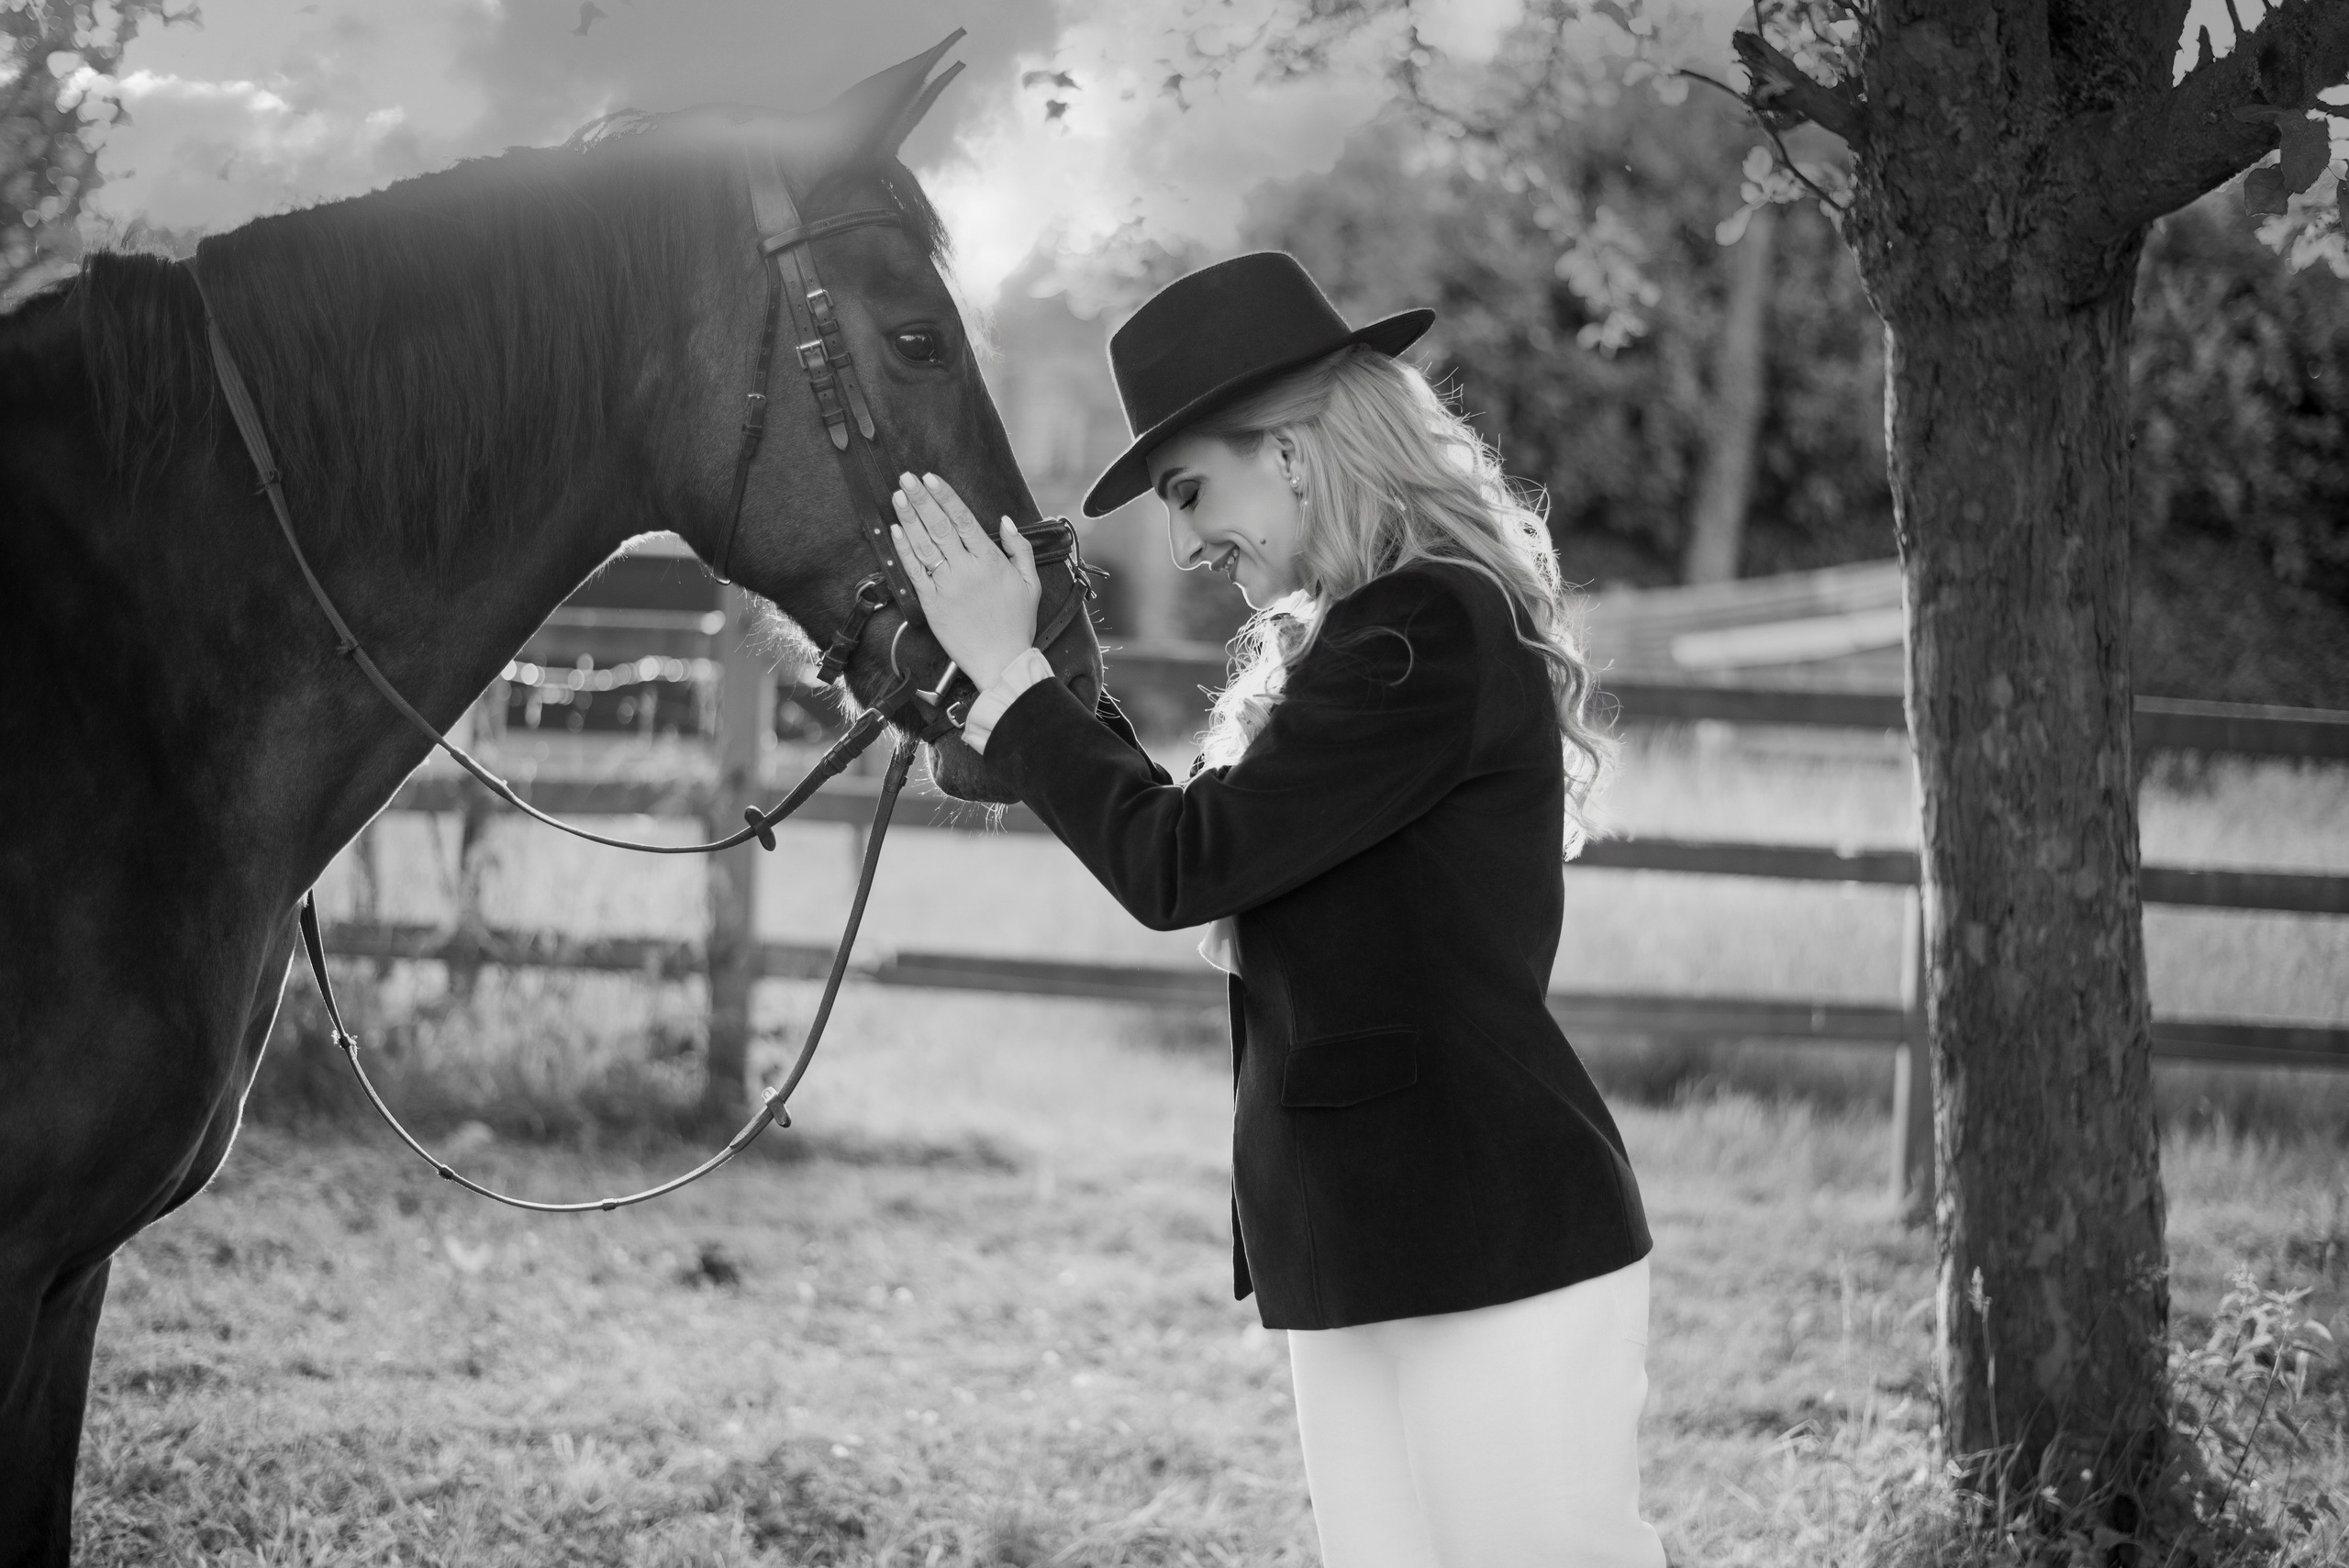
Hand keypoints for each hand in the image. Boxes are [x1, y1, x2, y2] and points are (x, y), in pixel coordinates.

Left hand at [889, 472, 1040, 689]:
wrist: (1001, 661)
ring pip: (924, 545)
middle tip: (907, 478)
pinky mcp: (932, 604)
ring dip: (909, 518)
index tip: (931, 478)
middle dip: (922, 499)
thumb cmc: (1017, 624)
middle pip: (940, 526)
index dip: (945, 497)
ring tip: (899, 496)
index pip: (964, 520)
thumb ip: (1018, 548)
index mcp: (990, 561)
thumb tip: (1005, 521)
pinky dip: (904, 550)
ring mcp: (947, 587)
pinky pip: (915, 572)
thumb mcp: (1031, 582)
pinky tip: (895, 531)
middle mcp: (967, 570)